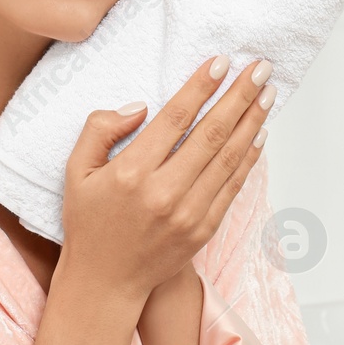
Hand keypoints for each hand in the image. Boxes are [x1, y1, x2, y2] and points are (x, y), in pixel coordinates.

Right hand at [58, 55, 274, 302]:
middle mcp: (163, 192)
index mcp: (131, 173)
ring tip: (267, 92)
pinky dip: (249, 157)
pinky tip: (259, 133)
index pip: (175, 119)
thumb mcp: (76, 171)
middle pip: (211, 133)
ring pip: (229, 157)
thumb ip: (99, 130)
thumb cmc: (90, 223)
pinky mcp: (204, 229)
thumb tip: (140, 108)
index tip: (221, 63)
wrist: (105, 282)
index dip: (200, 87)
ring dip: (252, 121)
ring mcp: (188, 213)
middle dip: (240, 95)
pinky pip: (233, 185)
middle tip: (260, 68)